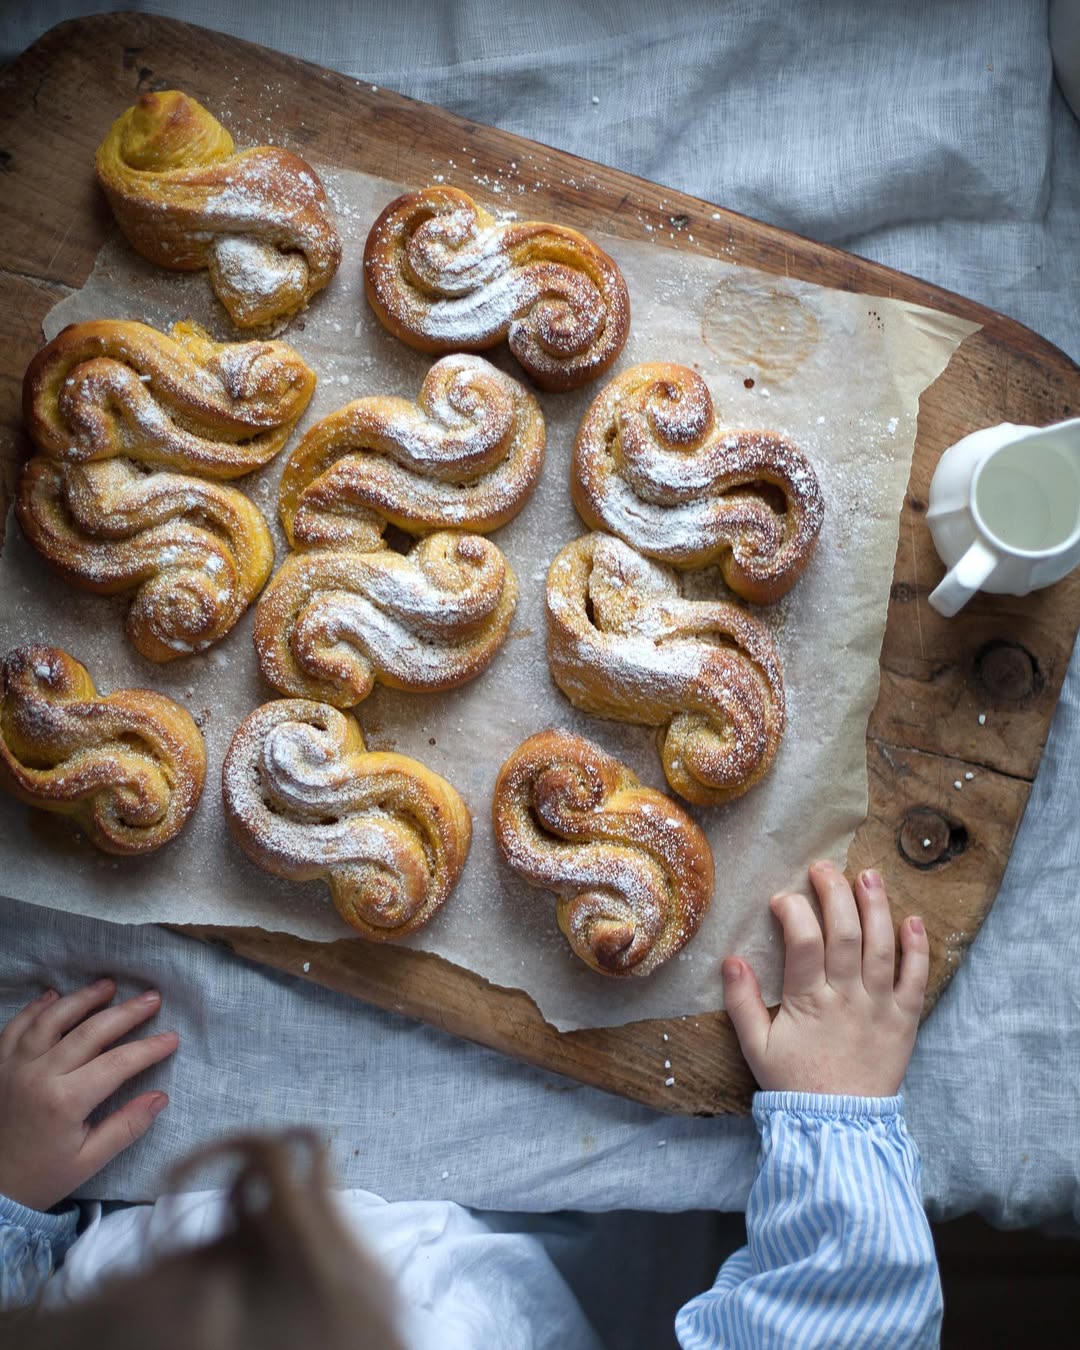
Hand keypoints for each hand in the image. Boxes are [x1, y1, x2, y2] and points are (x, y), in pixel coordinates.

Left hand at [0, 979, 178, 1210]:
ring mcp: (13, 1068)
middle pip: (90, 1032)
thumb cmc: (42, 1176)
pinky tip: (53, 997)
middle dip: (126, 1013)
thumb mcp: (88, 1161)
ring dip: (82, 999)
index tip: (172, 1038)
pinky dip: (35, 1009)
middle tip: (152, 998)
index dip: (148, 1048)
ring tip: (108, 986)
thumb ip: (126, 1127)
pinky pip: (15, 1027)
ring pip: (51, 1020)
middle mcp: (39, 1076)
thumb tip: (161, 1097)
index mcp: (65, 1102)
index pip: (117, 1063)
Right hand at [722, 861, 928, 1096]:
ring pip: (883, 947)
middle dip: (835, 893)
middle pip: (845, 934)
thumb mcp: (756, 1048)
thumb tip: (731, 960)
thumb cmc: (795, 1085)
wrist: (840, 1129)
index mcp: (808, 1003)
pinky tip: (912, 920)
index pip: (803, 942)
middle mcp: (847, 998)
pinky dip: (918, 948)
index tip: (782, 899)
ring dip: (877, 907)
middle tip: (824, 868)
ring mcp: (880, 1008)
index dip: (793, 911)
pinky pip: (917, 979)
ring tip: (869, 876)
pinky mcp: (905, 1020)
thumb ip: (741, 1003)